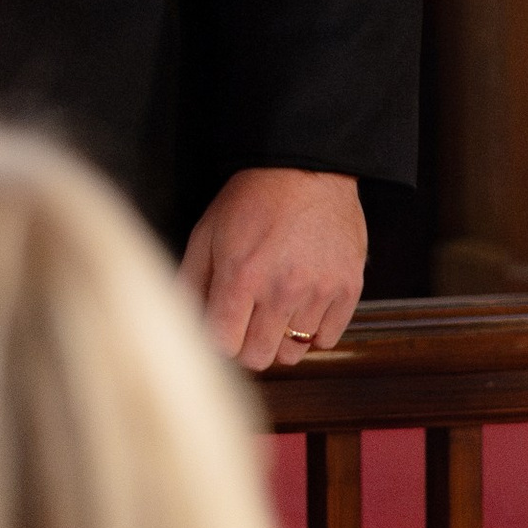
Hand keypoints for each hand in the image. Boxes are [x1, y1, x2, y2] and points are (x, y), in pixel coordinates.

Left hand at [180, 166, 365, 372]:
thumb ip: (191, 280)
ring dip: (280, 339)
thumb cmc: (252, 199)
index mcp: (240, 276)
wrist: (306, 169)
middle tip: (246, 323)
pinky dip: (313, 331)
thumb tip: (179, 319)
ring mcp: (318, 292)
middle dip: (246, 346)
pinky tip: (302, 305)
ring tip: (275, 310)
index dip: (218, 341)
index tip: (220, 329)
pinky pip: (327, 340)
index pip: (224, 346)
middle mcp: (281, 290)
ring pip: (293, 354)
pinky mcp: (348, 289)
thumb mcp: (207, 231)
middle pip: (259, 358)